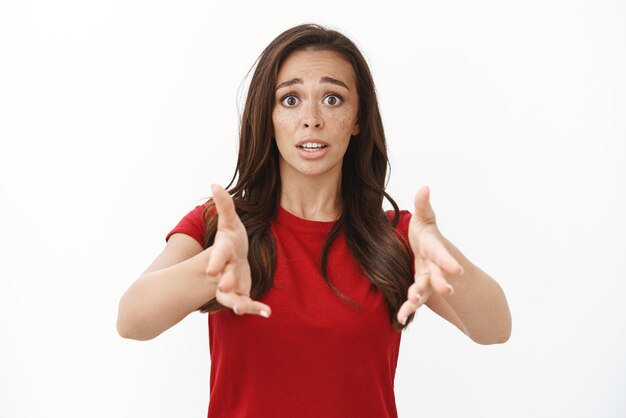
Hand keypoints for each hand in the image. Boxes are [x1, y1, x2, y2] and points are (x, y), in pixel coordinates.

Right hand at [206, 184, 271, 317]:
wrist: (228, 261)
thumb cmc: (231, 239)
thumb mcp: (229, 221)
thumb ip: (224, 205)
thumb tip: (214, 184)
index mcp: (223, 252)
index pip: (218, 256)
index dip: (215, 261)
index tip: (211, 268)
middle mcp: (224, 271)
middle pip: (223, 278)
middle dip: (225, 282)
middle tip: (225, 287)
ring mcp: (231, 285)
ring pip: (231, 297)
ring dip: (237, 303)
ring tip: (242, 309)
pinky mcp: (241, 294)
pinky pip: (248, 303)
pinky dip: (257, 309)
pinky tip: (267, 313)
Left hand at [397, 186, 462, 324]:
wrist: (429, 256)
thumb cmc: (426, 236)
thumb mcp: (426, 220)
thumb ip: (424, 206)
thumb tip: (424, 187)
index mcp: (435, 249)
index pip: (442, 254)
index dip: (449, 261)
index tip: (457, 270)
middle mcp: (434, 267)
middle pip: (438, 276)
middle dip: (442, 282)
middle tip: (447, 290)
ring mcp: (426, 281)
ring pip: (424, 290)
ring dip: (418, 297)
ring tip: (411, 303)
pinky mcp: (418, 291)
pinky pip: (412, 302)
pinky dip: (406, 310)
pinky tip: (398, 318)